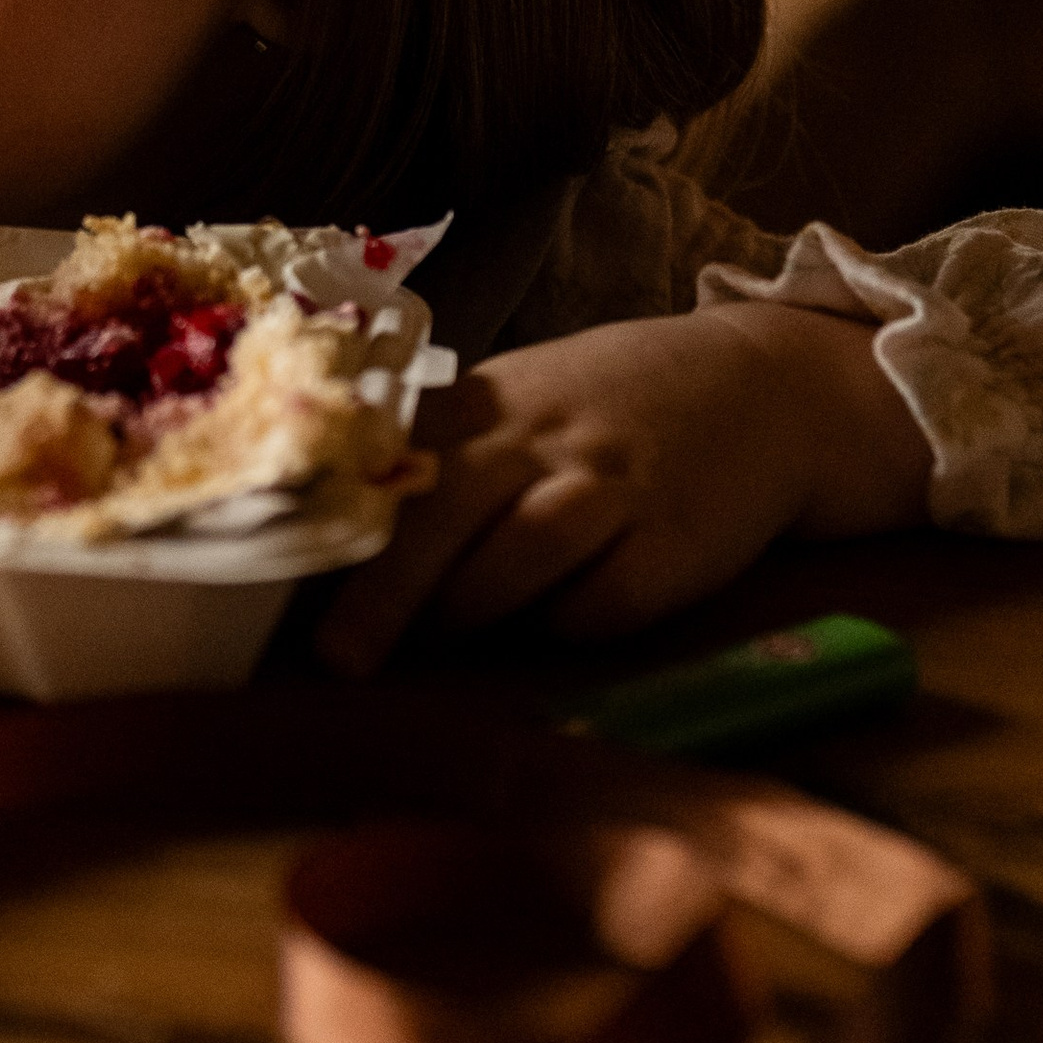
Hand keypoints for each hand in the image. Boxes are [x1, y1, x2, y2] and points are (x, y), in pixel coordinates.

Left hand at [317, 300, 932, 675]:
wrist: (758, 385)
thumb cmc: (610, 405)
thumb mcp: (518, 402)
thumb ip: (442, 456)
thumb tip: (341, 535)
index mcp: (486, 402)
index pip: (394, 462)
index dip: (340, 523)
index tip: (284, 570)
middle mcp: (542, 437)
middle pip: (445, 514)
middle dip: (384, 592)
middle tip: (341, 657)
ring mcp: (610, 488)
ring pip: (521, 554)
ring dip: (473, 607)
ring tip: (447, 634)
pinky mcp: (673, 542)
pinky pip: (603, 602)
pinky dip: (571, 624)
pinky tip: (561, 622)